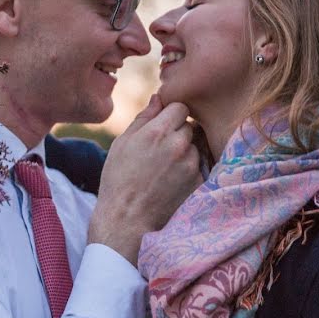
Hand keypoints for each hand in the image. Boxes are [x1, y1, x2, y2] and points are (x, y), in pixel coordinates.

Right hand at [88, 94, 201, 265]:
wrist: (127, 219)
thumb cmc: (118, 180)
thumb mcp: (122, 144)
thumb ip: (143, 118)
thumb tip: (158, 98)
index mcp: (157, 131)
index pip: (180, 106)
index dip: (171, 115)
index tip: (162, 126)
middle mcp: (178, 144)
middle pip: (189, 126)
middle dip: (178, 133)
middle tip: (161, 150)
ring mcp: (191, 164)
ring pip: (196, 146)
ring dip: (186, 151)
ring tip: (166, 168)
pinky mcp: (199, 181)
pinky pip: (200, 165)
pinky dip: (190, 169)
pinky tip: (172, 181)